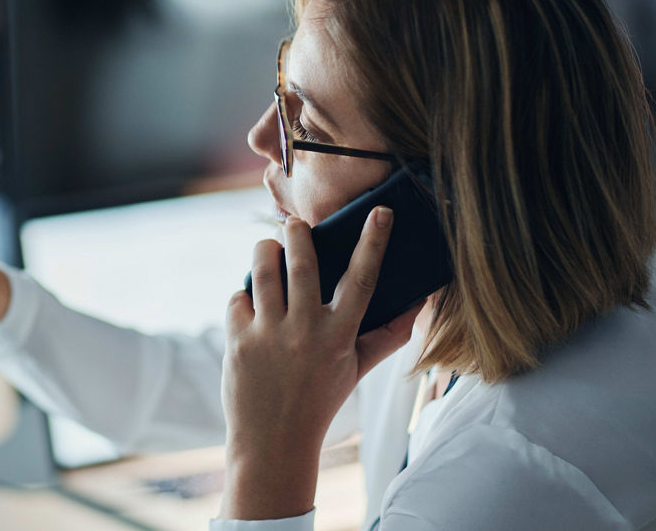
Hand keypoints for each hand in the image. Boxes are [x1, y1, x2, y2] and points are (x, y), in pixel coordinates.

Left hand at [219, 207, 423, 520]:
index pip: (362, 279)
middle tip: (294, 223)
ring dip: (264, 250)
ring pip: (264, 270)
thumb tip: (418, 304)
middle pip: (302, 263)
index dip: (374, 242)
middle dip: (297, 234)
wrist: (273, 441)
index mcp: (339, 335)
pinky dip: (244, 295)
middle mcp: (305, 330)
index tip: (381, 213)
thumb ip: (387, 336)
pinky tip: (251, 305)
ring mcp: (269, 334)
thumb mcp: (356, 370)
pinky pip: (238, 298)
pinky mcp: (238, 340)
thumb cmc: (319, 401)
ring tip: (269, 247)